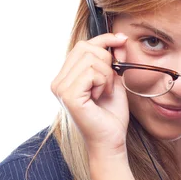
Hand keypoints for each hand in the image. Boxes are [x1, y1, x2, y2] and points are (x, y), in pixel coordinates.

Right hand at [51, 33, 129, 157]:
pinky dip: (103, 82)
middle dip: (107, 61)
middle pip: (86, 48)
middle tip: (109, 83)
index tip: (122, 40)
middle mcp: (58, 81)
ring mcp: (60, 88)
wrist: (110, 140)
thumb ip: (113, 60)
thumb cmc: (111, 115)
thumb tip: (120, 39)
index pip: (82, 46)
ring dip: (106, 75)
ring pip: (90, 59)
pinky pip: (91, 72)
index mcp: (65, 77)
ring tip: (104, 92)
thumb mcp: (113, 80)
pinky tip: (100, 96)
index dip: (104, 39)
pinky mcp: (68, 95)